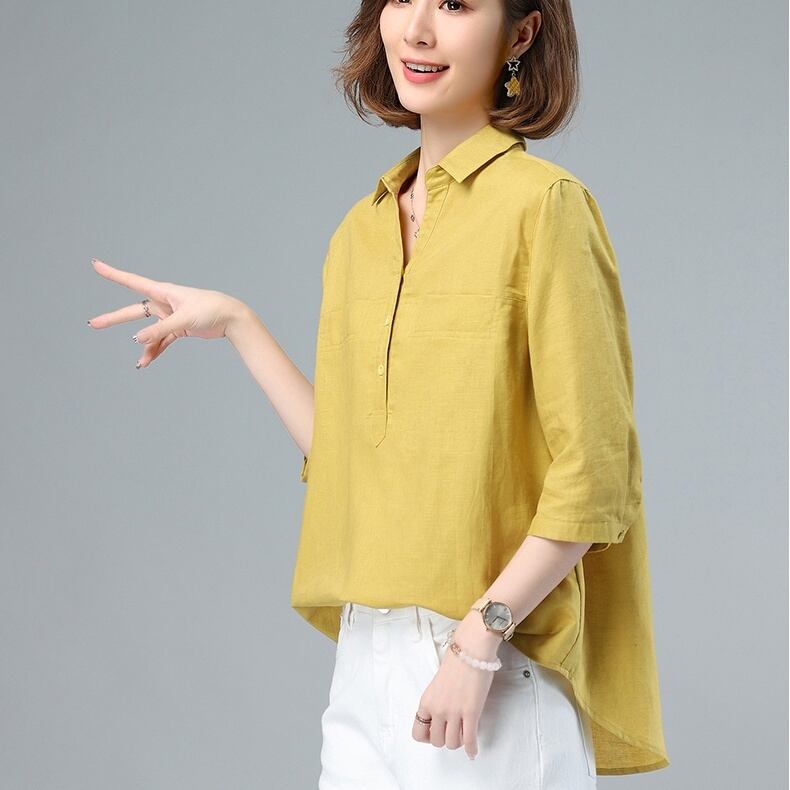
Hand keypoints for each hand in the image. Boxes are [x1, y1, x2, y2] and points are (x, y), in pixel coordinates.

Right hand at [87, 258, 249, 367]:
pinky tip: (148, 362)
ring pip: (149, 331)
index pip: (132, 281)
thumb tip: (136, 339)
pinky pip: (162, 340)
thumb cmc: (211, 310)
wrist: (232, 318)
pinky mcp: (179, 328)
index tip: (95, 265)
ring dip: (144, 345)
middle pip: (134, 311)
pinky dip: (156, 350)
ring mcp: (171, 316)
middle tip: (93, 324)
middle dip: (114, 318)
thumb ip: (159, 330)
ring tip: (139, 363)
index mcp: (164, 292)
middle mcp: (164, 302)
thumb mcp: (183, 320)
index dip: (112, 274)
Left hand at [412, 612, 502, 760]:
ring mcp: (453, 712)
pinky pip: (469, 740)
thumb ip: (437, 702)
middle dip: (445, 739)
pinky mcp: (470, 712)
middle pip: (437, 741)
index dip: (427, 737)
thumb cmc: (457, 662)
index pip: (418, 733)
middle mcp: (437, 709)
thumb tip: (442, 716)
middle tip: (453, 733)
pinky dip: (471, 749)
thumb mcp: (437, 685)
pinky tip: (473, 752)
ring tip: (463, 736)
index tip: (435, 734)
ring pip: (452, 743)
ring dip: (459, 743)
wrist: (471, 651)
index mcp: (426, 702)